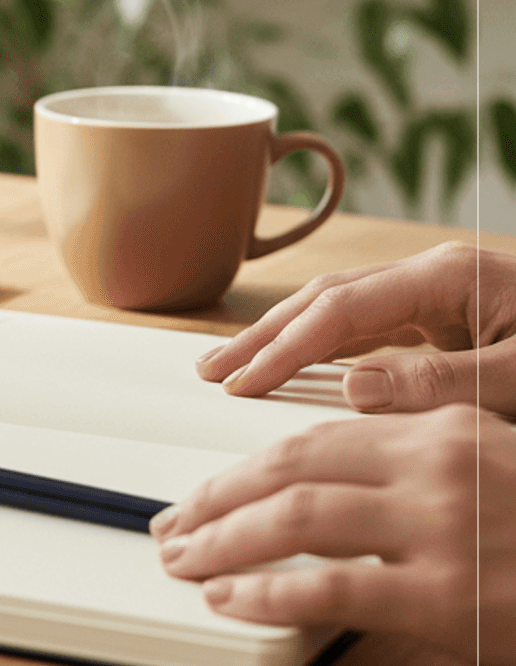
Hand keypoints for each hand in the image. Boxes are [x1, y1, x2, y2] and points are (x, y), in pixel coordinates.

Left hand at [150, 404, 515, 665]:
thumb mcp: (488, 475)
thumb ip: (410, 470)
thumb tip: (318, 488)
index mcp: (447, 427)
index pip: (312, 437)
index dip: (240, 467)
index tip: (201, 492)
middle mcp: (440, 464)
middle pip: (287, 467)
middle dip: (212, 499)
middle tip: (171, 526)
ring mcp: (444, 527)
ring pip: (292, 517)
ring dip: (219, 541)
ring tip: (184, 562)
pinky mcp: (448, 595)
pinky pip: (326, 586)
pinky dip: (262, 592)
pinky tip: (229, 600)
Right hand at [194, 243, 515, 415]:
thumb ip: (443, 384)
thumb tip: (357, 387)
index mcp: (453, 279)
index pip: (343, 312)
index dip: (286, 349)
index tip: (243, 384)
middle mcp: (438, 280)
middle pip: (327, 301)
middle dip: (264, 336)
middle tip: (212, 370)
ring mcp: (439, 299)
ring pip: (339, 314)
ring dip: (282, 340)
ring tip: (233, 367)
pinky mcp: (445, 323)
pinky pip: (365, 332)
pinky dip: (319, 352)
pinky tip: (292, 369)